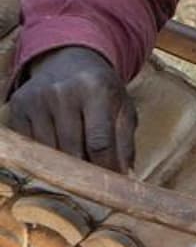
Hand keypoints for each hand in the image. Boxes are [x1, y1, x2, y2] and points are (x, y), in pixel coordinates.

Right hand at [5, 46, 135, 171]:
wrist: (69, 61)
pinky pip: (29, 145)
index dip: (104, 168)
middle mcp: (62, 92)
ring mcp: (36, 100)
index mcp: (96, 89)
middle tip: (91, 184)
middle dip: (83, 171)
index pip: (99, 141)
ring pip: (47, 151)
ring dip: (62, 166)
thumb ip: (126, 142)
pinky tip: (54, 155)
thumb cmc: (102, 90)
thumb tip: (124, 176)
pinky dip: (42, 156)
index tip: (108, 185)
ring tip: (74, 170)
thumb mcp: (122, 108)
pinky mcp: (18, 108)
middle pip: (71, 149)